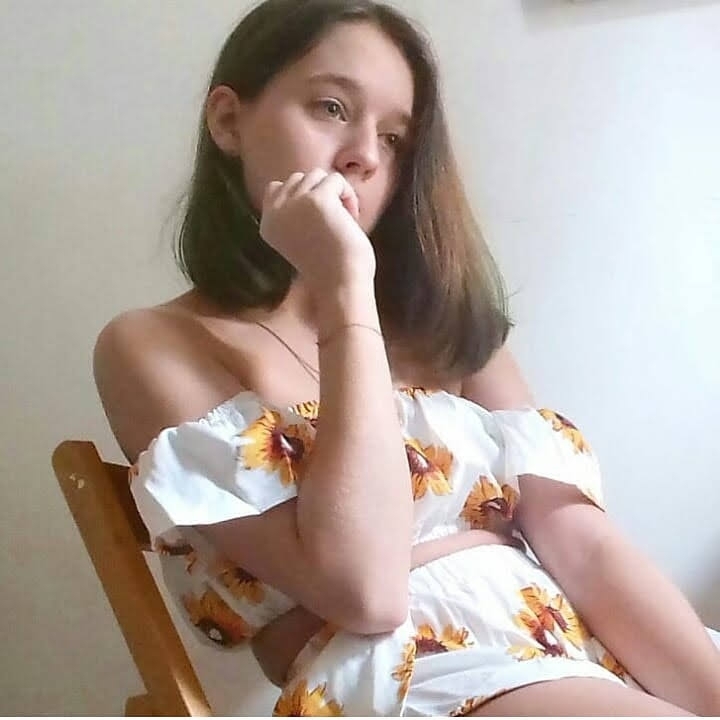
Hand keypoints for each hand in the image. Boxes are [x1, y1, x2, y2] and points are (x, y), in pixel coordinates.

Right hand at [259, 169, 375, 293]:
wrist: (341, 283)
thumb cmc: (331, 266)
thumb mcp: (301, 237)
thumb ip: (296, 213)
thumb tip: (310, 181)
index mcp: (267, 224)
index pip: (275, 187)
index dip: (302, 197)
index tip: (318, 222)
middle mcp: (275, 211)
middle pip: (299, 178)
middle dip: (320, 194)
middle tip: (334, 222)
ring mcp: (294, 203)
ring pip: (318, 176)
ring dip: (336, 194)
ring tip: (343, 220)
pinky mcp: (316, 199)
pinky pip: (337, 180)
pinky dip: (349, 196)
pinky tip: (351, 219)